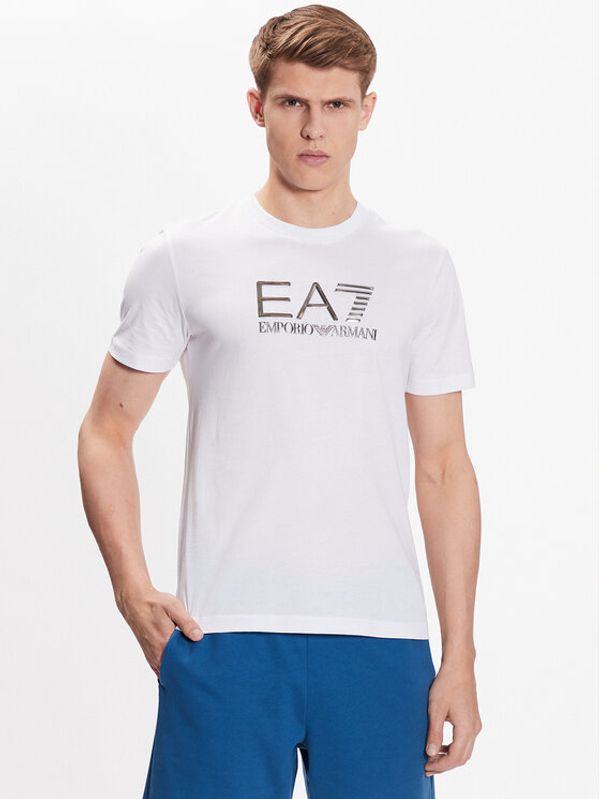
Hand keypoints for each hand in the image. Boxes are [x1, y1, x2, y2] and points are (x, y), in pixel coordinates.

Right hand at [116, 586, 203, 678]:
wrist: (135, 602)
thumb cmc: (154, 604)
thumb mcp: (174, 608)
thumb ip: (187, 623)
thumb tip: (198, 637)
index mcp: (164, 644)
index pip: (179, 666)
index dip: (190, 669)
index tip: (200, 668)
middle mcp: (156, 654)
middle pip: (173, 672)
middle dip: (185, 672)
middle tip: (198, 669)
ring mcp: (151, 655)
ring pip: (165, 671)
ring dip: (176, 671)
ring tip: (189, 667)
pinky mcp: (148, 653)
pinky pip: (159, 667)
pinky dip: (168, 668)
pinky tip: (177, 663)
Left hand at [424, 660, 482, 776]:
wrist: (459, 666)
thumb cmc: (446, 684)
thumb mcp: (436, 709)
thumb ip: (434, 733)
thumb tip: (430, 754)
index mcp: (466, 728)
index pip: (455, 757)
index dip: (441, 766)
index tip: (426, 768)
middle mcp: (474, 729)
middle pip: (462, 757)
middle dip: (445, 765)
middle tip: (427, 767)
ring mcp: (475, 724)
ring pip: (465, 750)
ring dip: (449, 757)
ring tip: (432, 757)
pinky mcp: (473, 719)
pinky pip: (465, 741)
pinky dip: (453, 747)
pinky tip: (440, 745)